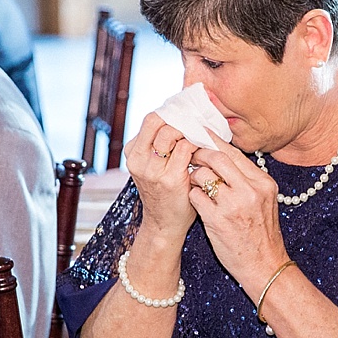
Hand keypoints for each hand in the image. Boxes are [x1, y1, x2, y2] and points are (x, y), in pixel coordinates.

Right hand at [126, 113, 200, 240]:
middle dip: (181, 120)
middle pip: (159, 122)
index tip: (187, 113)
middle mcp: (138, 160)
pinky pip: (187, 149)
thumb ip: (159, 145)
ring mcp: (152, 170)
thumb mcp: (153, 166)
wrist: (164, 224)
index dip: (170, 113)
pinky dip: (198, 145)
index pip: (151, 120)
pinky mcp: (170, 179)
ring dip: (190, 131)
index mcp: (133, 153)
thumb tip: (181, 115)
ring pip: (172, 133)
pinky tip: (204, 150)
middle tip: (196, 123)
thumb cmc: (164, 192)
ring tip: (200, 136)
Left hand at [181, 141, 288, 294]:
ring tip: (192, 180)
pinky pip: (196, 196)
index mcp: (263, 183)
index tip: (202, 135)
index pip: (235, 153)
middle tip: (190, 154)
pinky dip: (191, 194)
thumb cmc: (262, 235)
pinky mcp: (218, 220)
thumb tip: (224, 157)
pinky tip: (194, 199)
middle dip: (200, 153)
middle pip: (218, 157)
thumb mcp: (264, 202)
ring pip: (204, 175)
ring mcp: (234, 205)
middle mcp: (250, 191)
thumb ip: (248, 180)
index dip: (215, 142)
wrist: (265, 266)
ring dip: (193, 175)